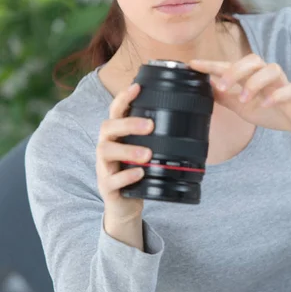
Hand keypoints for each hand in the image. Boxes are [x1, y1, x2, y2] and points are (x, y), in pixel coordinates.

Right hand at [96, 83, 153, 221]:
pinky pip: (112, 180)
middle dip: (128, 124)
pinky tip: (140, 173)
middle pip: (107, 127)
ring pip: (106, 151)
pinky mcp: (106, 187)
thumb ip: (155, 136)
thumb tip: (186, 117)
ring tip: (147, 155)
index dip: (123, 98)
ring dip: (127, 150)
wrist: (125, 204)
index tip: (137, 87)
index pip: (115, 111)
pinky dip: (126, 176)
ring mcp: (104, 167)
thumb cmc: (137, 172)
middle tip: (149, 126)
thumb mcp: (144, 151)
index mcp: (116, 135)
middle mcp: (106, 146)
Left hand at [189, 54, 290, 143]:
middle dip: (235, 71)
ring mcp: (283, 84)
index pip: (230, 65)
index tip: (192, 64)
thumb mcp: (243, 107)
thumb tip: (206, 87)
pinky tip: (266, 104)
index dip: (211, 64)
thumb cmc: (273, 111)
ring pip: (272, 69)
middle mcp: (267, 76)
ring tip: (245, 100)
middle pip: (253, 59)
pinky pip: (290, 89)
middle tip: (223, 87)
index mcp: (252, 77)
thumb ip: (226, 97)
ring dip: (254, 83)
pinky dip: (277, 95)